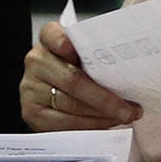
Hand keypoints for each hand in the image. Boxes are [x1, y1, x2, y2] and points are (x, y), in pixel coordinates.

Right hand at [20, 20, 140, 130]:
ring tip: (124, 117)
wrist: (53, 90)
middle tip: (130, 109)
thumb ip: (96, 56)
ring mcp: (30, 87)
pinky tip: (105, 125)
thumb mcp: (83, 55)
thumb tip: (129, 71)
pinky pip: (64, 124)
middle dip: (105, 99)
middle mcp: (36, 61)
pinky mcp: (31, 112)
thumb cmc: (77, 68)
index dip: (62, 41)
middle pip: (72, 80)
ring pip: (71, 106)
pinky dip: (89, 126)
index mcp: (48, 39)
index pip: (53, 35)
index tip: (74, 49)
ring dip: (102, 116)